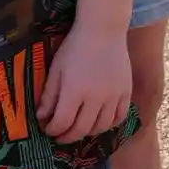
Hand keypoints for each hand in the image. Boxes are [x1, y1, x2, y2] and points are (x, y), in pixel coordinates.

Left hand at [37, 23, 130, 142]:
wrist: (103, 30)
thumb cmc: (74, 47)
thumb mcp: (56, 68)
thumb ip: (49, 94)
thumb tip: (42, 116)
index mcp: (74, 90)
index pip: (63, 121)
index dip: (54, 130)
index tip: (48, 130)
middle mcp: (96, 97)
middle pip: (82, 129)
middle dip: (68, 137)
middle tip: (60, 137)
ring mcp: (114, 96)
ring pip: (101, 127)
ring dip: (87, 133)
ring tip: (78, 130)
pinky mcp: (126, 93)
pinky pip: (119, 117)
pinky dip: (108, 125)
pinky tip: (99, 123)